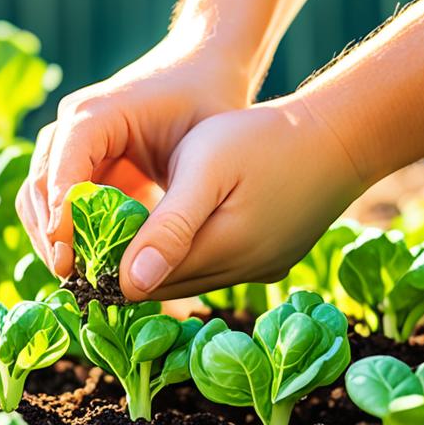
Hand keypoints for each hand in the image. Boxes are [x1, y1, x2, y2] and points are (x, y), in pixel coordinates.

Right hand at [17, 36, 249, 276]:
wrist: (206, 66)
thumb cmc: (208, 101)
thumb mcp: (201, 153)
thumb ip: (174, 210)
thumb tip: (143, 271)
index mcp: (94, 115)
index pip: (60, 171)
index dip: (61, 220)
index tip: (69, 263)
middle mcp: (72, 126)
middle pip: (38, 187)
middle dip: (51, 237)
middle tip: (72, 282)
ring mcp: (72, 142)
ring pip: (39, 198)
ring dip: (53, 239)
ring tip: (77, 280)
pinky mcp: (82, 160)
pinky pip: (60, 201)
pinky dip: (68, 233)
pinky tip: (88, 264)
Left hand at [118, 98, 368, 300]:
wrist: (340, 136)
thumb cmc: (266, 139)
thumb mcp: (206, 167)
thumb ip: (168, 225)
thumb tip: (128, 284)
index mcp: (221, 253)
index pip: (142, 282)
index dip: (107, 264)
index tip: (82, 238)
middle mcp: (242, 274)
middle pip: (165, 287)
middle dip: (129, 268)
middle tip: (96, 238)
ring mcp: (261, 271)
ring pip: (191, 281)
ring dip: (160, 263)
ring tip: (130, 231)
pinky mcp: (274, 263)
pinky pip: (220, 271)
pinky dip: (193, 256)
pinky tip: (180, 230)